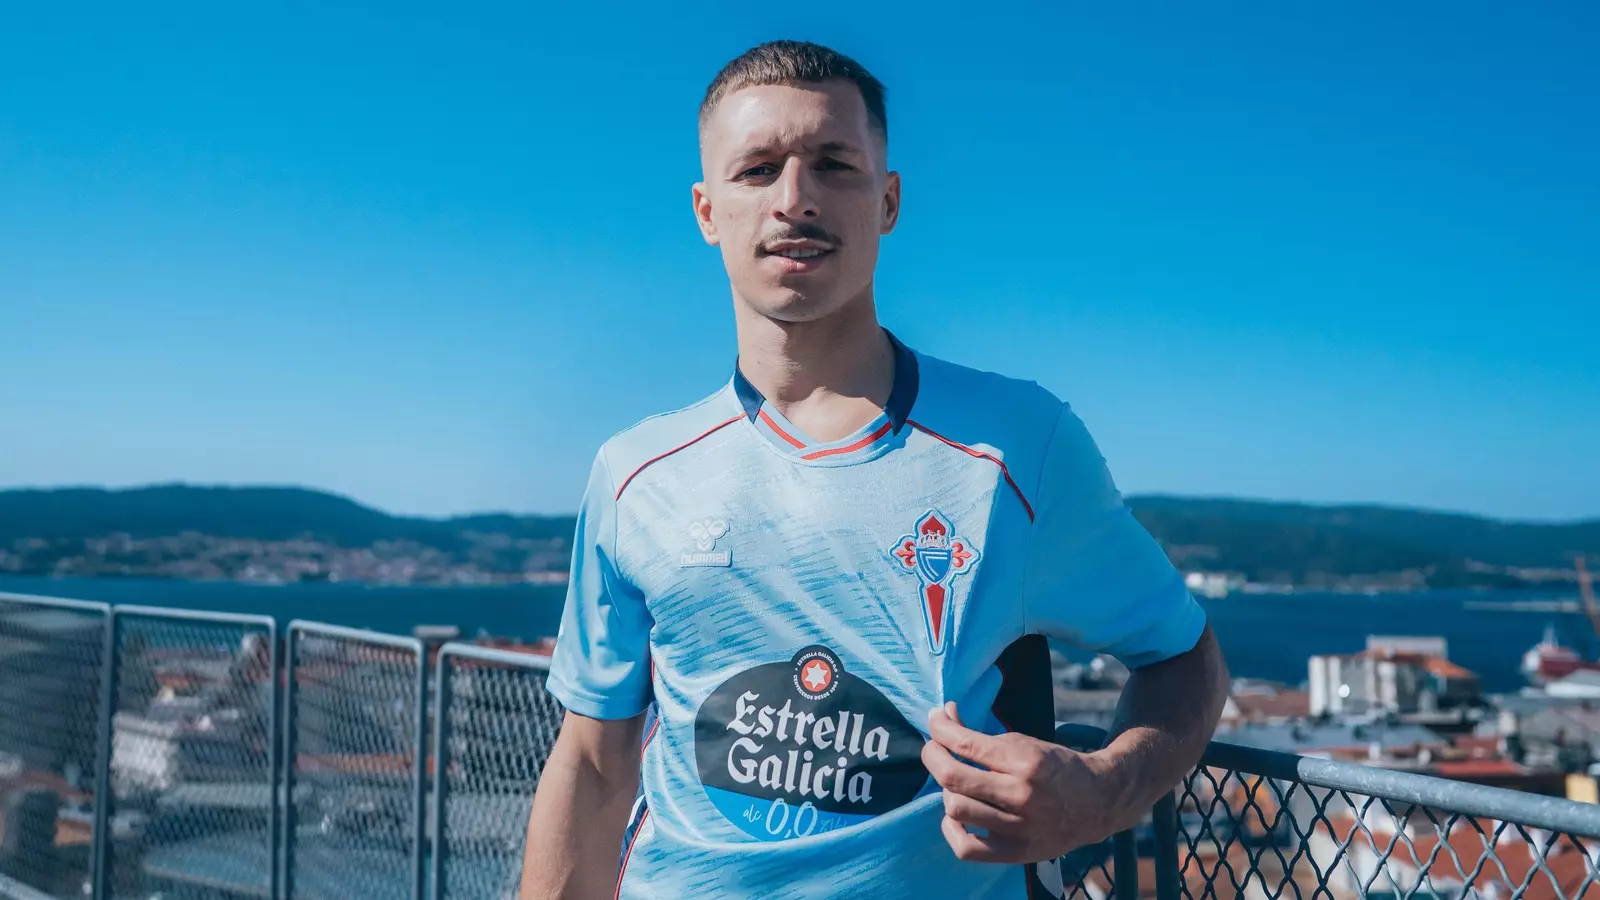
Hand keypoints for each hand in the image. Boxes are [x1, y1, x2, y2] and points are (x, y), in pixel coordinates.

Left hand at [921, 701, 1123, 863]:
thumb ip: (984, 735)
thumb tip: (945, 718)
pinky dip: (952, 829)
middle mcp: (1021, 795)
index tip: (935, 719)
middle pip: (953, 777)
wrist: (1098, 802)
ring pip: (956, 809)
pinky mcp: (1016, 852)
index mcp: (1026, 761)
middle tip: (934, 748)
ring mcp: (1018, 827)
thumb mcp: (1026, 742)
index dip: (940, 728)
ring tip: (954, 782)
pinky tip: (957, 815)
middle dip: (932, 755)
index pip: (966, 743)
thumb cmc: (1057, 767)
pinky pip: (966, 848)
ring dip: (946, 790)